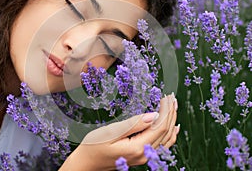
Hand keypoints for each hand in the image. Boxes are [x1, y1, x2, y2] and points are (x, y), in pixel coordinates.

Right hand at [59, 94, 178, 170]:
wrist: (86, 163)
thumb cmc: (94, 145)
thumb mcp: (111, 132)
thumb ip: (134, 124)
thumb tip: (153, 116)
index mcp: (137, 148)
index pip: (159, 126)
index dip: (165, 111)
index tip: (166, 97)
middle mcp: (144, 155)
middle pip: (165, 132)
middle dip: (170, 114)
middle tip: (172, 98)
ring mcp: (144, 157)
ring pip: (166, 139)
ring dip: (171, 122)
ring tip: (174, 107)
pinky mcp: (141, 156)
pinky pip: (161, 145)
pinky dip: (168, 134)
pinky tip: (172, 128)